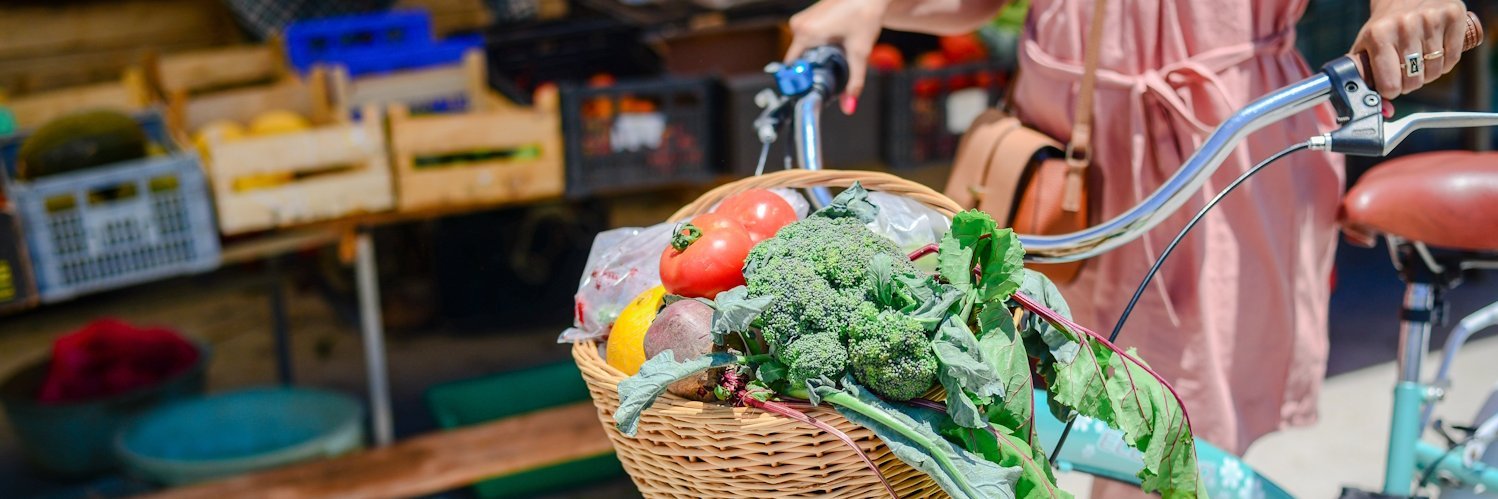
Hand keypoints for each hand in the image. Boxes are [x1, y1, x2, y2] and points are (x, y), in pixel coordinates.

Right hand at [785, 0, 892, 114]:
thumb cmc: (865, 13)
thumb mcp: (860, 52)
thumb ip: (854, 81)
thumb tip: (849, 105)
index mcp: (806, 33)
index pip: (792, 65)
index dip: (802, 79)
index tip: (813, 87)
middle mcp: (799, 24)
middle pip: (799, 58)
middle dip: (814, 67)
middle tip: (833, 70)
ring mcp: (803, 18)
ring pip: (803, 48)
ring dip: (817, 55)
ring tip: (837, 53)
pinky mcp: (809, 15)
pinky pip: (807, 37)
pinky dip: (819, 45)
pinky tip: (835, 42)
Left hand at [1352, 0, 1467, 98]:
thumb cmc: (1383, 26)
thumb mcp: (1365, 49)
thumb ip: (1366, 80)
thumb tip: (1385, 111)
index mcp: (1378, 35)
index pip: (1390, 85)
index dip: (1391, 91)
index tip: (1390, 85)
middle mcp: (1405, 26)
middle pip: (1414, 81)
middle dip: (1409, 83)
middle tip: (1404, 72)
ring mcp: (1431, 19)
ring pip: (1435, 72)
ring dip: (1427, 74)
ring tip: (1418, 61)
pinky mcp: (1453, 15)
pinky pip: (1452, 59)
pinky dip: (1445, 64)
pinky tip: (1434, 53)